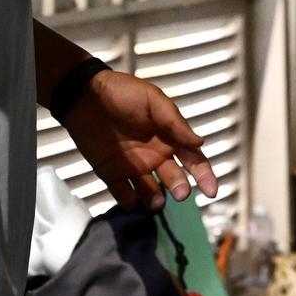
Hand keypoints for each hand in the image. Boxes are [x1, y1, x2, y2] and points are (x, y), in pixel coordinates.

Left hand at [62, 69, 219, 210]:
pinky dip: (129, 201)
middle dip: (180, 188)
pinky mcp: (112, 173)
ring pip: (150, 190)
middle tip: (180, 194)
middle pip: (175, 178)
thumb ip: (175, 123)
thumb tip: (200, 142)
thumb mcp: (153, 101)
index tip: (211, 191)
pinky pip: (123, 193)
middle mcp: (155, 155)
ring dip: (155, 199)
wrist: (84, 96)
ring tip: (155, 201)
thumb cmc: (122, 93)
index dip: (204, 175)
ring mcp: (134, 166)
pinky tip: (131, 199)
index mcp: (168, 137)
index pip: (192, 159)